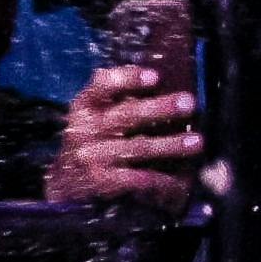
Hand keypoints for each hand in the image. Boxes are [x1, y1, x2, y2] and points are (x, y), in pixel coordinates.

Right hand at [43, 65, 209, 212]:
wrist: (63, 184)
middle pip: (126, 115)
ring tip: (197, 141)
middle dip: (160, 108)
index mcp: (84, 106)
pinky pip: (138, 177)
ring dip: (171, 144)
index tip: (155, 76)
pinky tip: (179, 179)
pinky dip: (161, 178)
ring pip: (138, 147)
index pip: (102, 85)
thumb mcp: (90, 115)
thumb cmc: (88, 141)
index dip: (128, 78)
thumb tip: (158, 82)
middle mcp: (85, 130)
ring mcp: (94, 156)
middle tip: (189, 103)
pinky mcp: (102, 181)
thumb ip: (114, 98)